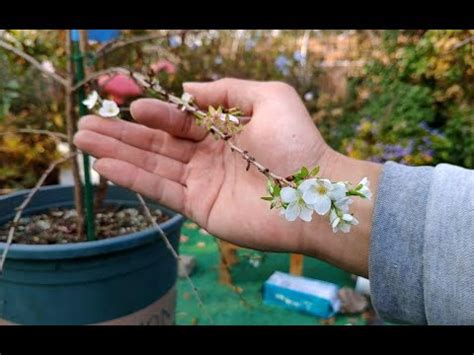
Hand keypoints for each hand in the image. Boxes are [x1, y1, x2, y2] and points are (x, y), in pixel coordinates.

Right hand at [74, 78, 381, 275]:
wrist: (315, 193)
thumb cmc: (297, 143)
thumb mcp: (268, 98)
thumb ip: (227, 90)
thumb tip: (188, 90)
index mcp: (223, 132)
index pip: (180, 122)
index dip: (156, 113)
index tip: (133, 105)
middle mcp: (209, 158)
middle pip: (158, 144)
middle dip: (122, 133)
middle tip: (85, 123)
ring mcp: (203, 184)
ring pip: (153, 165)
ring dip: (117, 153)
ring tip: (82, 140)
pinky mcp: (200, 209)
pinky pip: (161, 191)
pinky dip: (133, 179)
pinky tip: (106, 166)